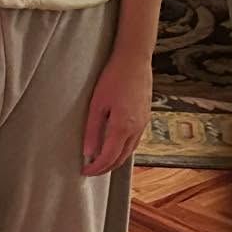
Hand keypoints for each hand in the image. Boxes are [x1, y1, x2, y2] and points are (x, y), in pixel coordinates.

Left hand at [82, 50, 151, 175]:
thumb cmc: (114, 77)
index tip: (85, 172)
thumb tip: (87, 152)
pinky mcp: (145, 117)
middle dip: (106, 168)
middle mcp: (136, 129)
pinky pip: (135, 141)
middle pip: (121, 158)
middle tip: (92, 170)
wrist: (135, 60)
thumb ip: (92, 130)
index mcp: (122, 126)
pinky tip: (115, 146)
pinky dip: (124, 149)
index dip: (96, 168)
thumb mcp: (97, 104)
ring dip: (116, 160)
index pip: (108, 157)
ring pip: (129, 151)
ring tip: (101, 161)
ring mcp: (143, 123)